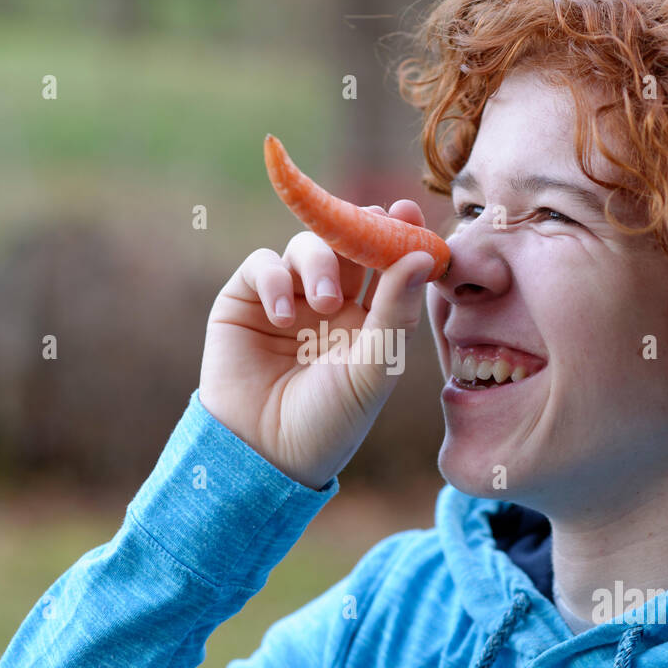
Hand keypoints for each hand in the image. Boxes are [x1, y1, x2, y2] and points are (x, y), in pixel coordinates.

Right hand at [199, 201, 434, 489]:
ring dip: (318, 261)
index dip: (398, 235)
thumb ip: (396, 311)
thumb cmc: (329, 422)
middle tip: (369, 223)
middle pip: (348, 244)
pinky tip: (283, 316)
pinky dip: (274, 279)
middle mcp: (329, 303)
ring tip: (321, 302)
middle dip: (359, 228)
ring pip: (307, 246)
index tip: (408, 212)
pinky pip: (263, 265)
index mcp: (368, 319)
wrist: (264, 455)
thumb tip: (421, 255)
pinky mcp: (245, 300)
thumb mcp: (372, 369)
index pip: (387, 264)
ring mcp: (287, 298)